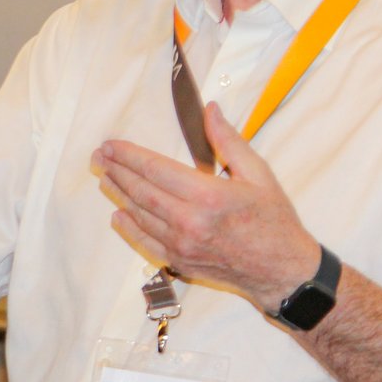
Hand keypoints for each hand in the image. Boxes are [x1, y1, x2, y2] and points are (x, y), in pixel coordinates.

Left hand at [92, 102, 318, 310]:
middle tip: (98, 157)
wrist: (283, 271)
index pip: (157, 169)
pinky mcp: (181, 262)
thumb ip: (229, 141)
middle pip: (141, 191)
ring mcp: (183, 245)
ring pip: (140, 215)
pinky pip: (147, 243)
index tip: (112, 145)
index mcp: (208, 196)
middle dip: (117, 171)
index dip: (130, 155)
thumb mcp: (258, 174)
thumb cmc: (274, 220)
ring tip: (105, 177)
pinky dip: (130, 228)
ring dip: (119, 194)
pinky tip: (119, 214)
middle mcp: (190, 222)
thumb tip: (210, 110)